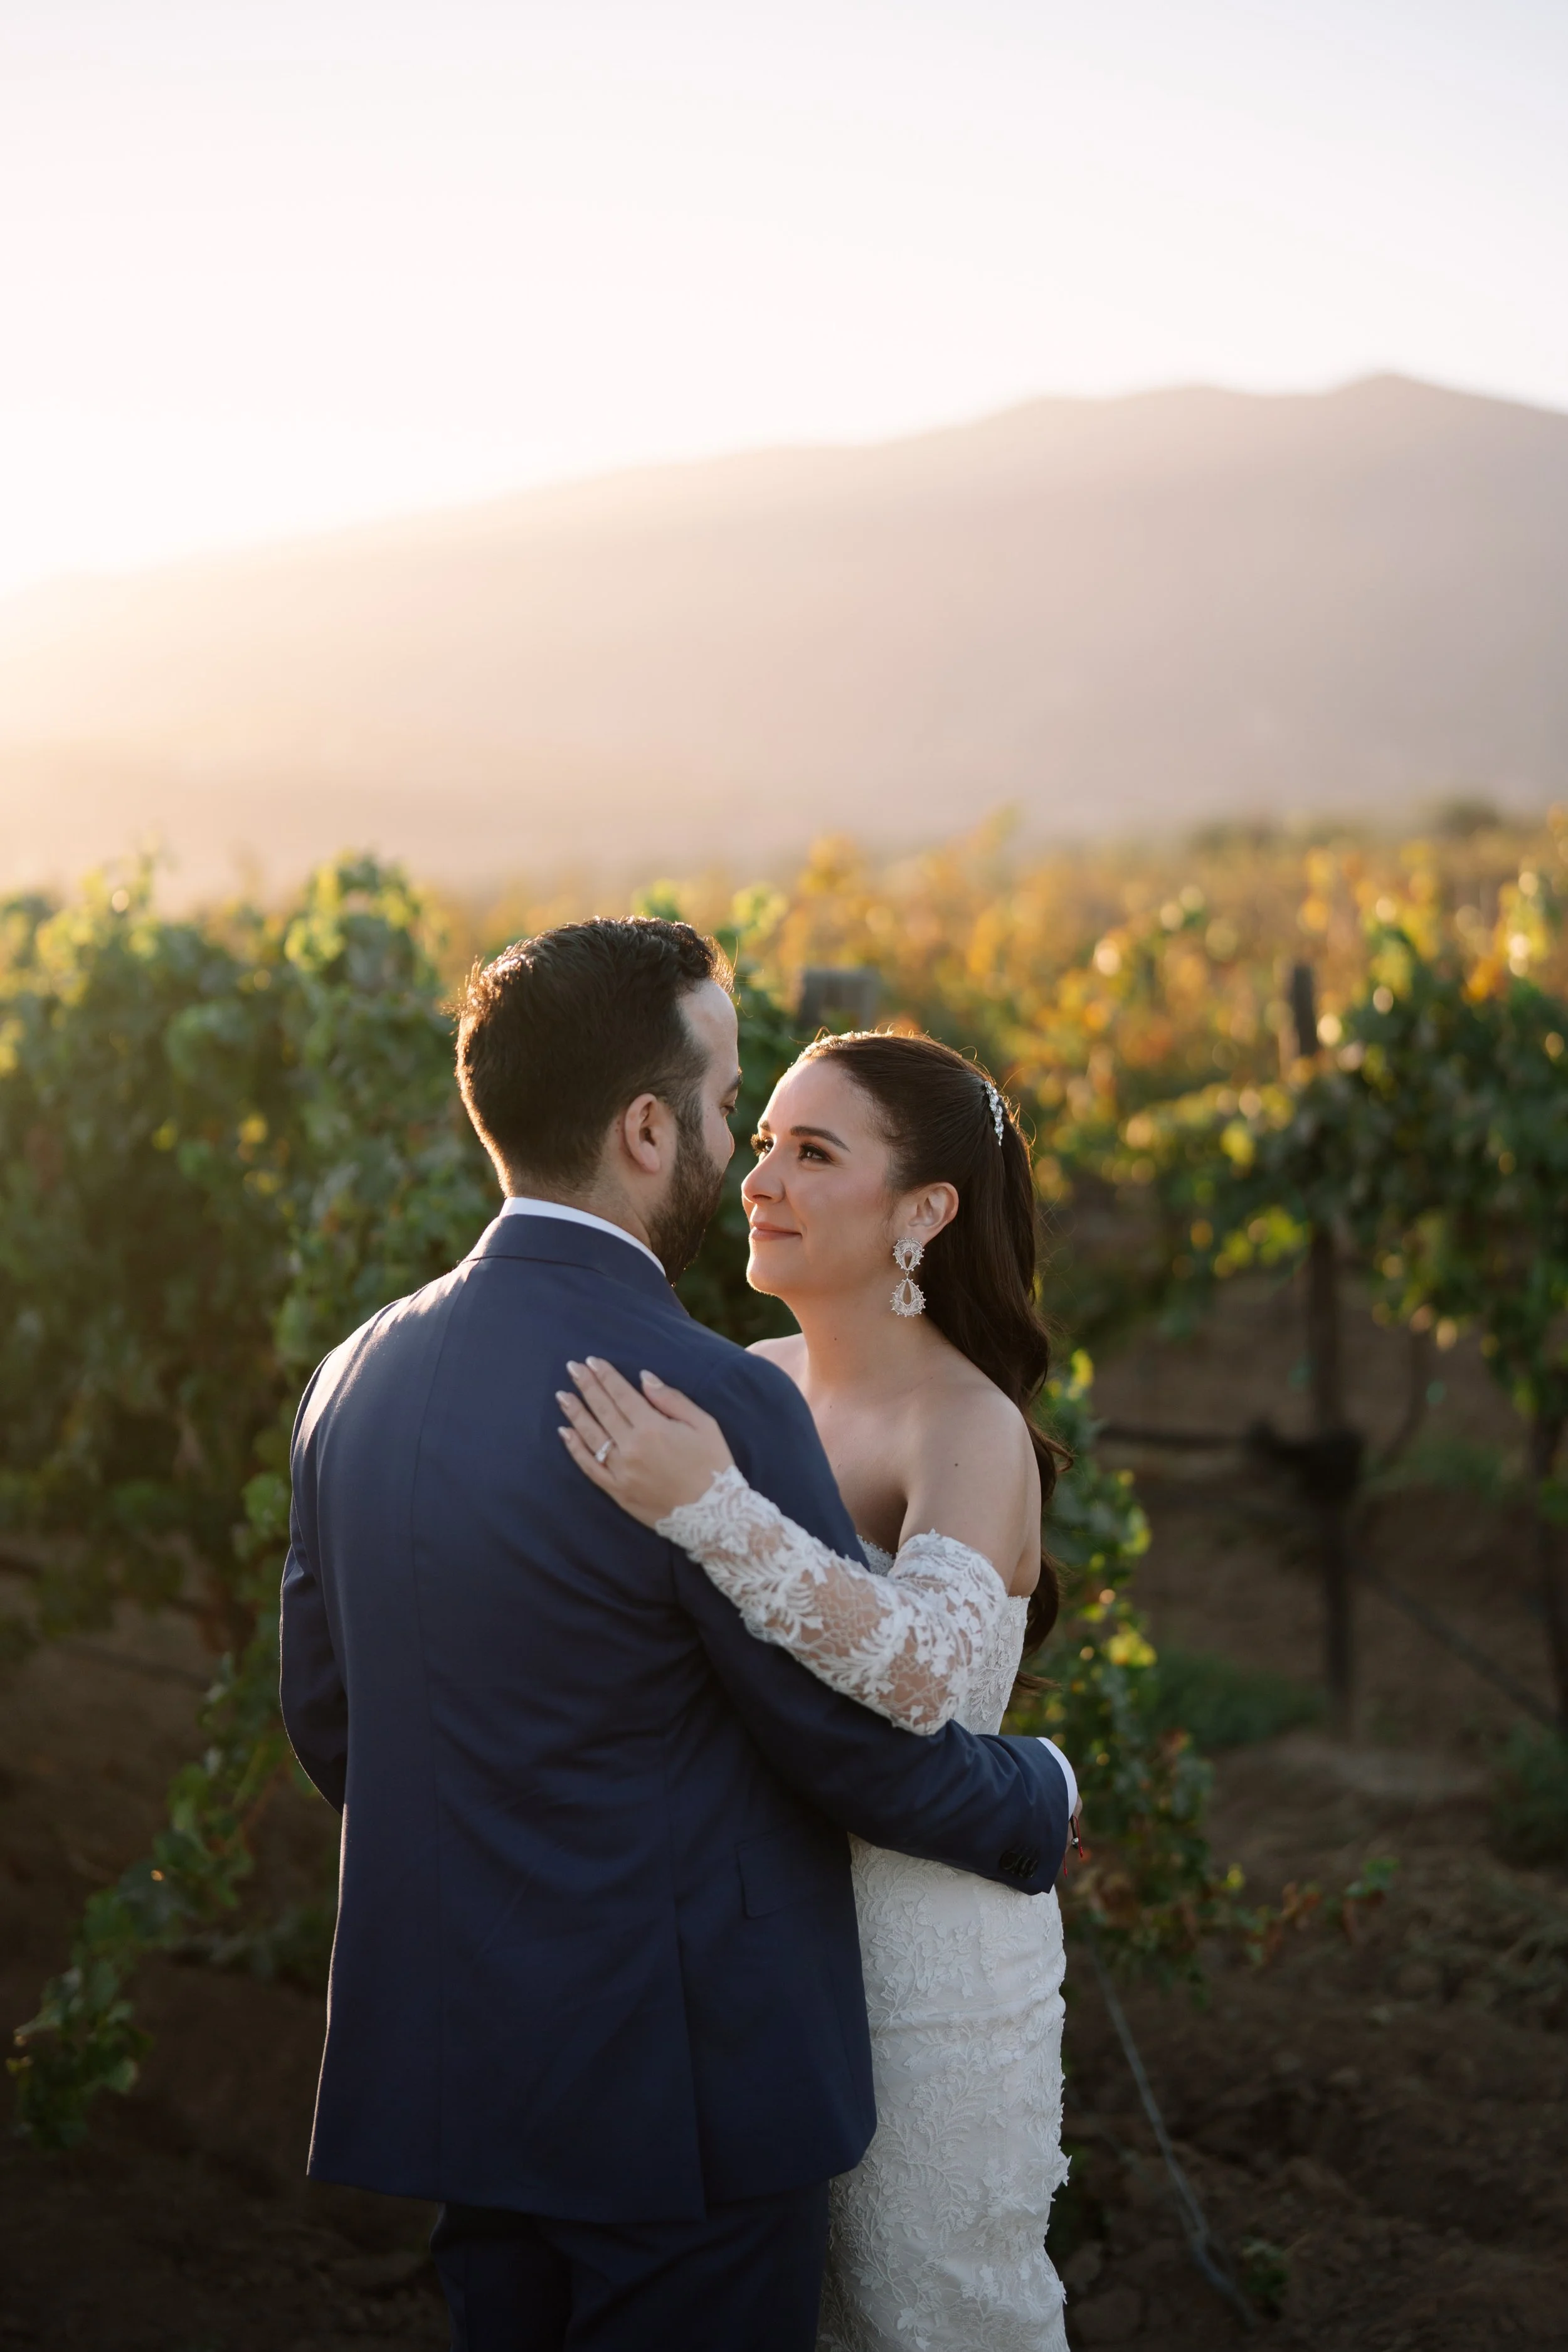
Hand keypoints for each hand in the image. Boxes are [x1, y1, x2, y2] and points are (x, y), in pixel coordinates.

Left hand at [557, 1358, 733, 1528]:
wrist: (713, 1515)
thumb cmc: (713, 1465)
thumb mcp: (703, 1424)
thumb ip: (671, 1399)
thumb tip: (643, 1378)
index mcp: (653, 1428)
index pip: (622, 1394)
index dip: (606, 1376)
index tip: (592, 1361)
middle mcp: (632, 1447)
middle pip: (603, 1410)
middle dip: (587, 1386)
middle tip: (572, 1368)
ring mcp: (621, 1471)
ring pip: (591, 1436)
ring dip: (575, 1413)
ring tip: (563, 1395)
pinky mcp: (617, 1491)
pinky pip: (590, 1467)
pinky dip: (575, 1449)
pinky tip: (565, 1433)